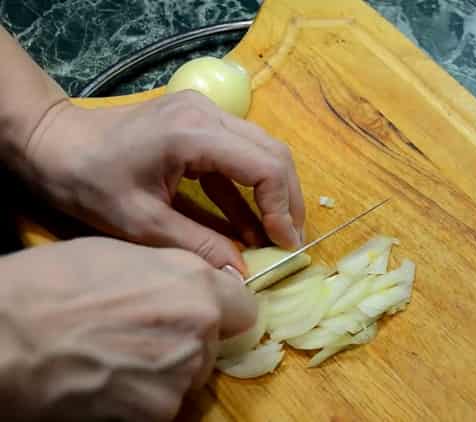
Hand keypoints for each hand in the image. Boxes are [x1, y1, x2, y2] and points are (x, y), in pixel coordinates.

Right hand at [0, 237, 255, 420]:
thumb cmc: (52, 285)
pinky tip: (109, 380)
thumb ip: (173, 272)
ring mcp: (181, 374)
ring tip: (117, 356)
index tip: (206, 314)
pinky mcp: (158, 413)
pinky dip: (144, 398)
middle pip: (214, 344)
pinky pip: (165, 404)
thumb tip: (192, 284)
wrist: (5, 337)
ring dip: (166, 370)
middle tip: (143, 335)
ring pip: (190, 375)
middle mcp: (199, 328)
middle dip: (189, 341)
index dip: (223, 311)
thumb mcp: (123, 254)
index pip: (244, 307)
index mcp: (195, 285)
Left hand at [21, 91, 304, 272]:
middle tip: (290, 241)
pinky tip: (250, 224)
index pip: (265, 165)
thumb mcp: (141, 223)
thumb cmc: (89, 182)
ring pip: (262, 150)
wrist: (55, 143)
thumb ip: (199, 246)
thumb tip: (243, 276)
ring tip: (276, 235)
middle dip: (288, 200)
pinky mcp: (200, 121)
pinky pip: (239, 153)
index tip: (284, 245)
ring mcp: (205, 112)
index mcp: (193, 134)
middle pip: (273, 153)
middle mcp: (208, 113)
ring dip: (274, 193)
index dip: (282, 208)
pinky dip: (249, 188)